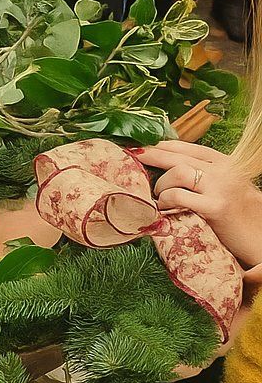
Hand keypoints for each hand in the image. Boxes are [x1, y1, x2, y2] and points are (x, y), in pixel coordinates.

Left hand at [135, 140, 261, 268]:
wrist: (261, 237)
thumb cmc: (239, 215)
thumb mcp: (225, 187)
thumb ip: (204, 176)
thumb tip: (170, 170)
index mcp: (226, 163)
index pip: (189, 148)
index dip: (164, 146)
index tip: (142, 145)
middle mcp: (224, 171)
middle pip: (180, 157)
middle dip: (152, 155)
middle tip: (134, 156)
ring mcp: (220, 188)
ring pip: (178, 173)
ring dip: (161, 185)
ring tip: (159, 197)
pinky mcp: (215, 208)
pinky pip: (179, 197)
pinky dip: (165, 201)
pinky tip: (163, 208)